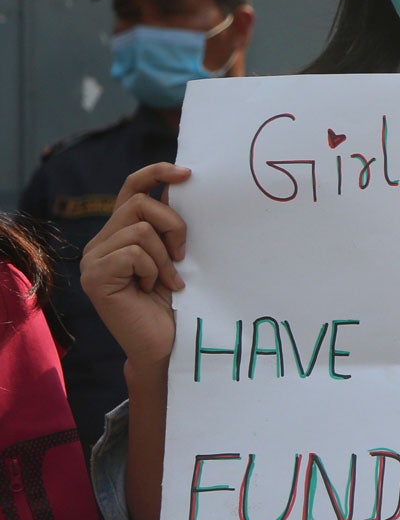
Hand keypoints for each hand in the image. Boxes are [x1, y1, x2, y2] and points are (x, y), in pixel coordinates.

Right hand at [81, 161, 190, 372]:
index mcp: (119, 234)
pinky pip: (133, 253)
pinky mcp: (95, 277)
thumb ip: (169, 227)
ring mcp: (93, 259)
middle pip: (139, 203)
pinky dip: (153, 270)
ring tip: (169, 281)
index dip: (155, 173)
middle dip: (173, 224)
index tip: (187, 173)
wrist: (165, 345)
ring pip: (139, 229)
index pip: (130, 189)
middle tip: (183, 256)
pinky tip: (152, 290)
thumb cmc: (174, 304)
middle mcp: (100, 243)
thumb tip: (179, 186)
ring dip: (164, 256)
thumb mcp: (176, 257)